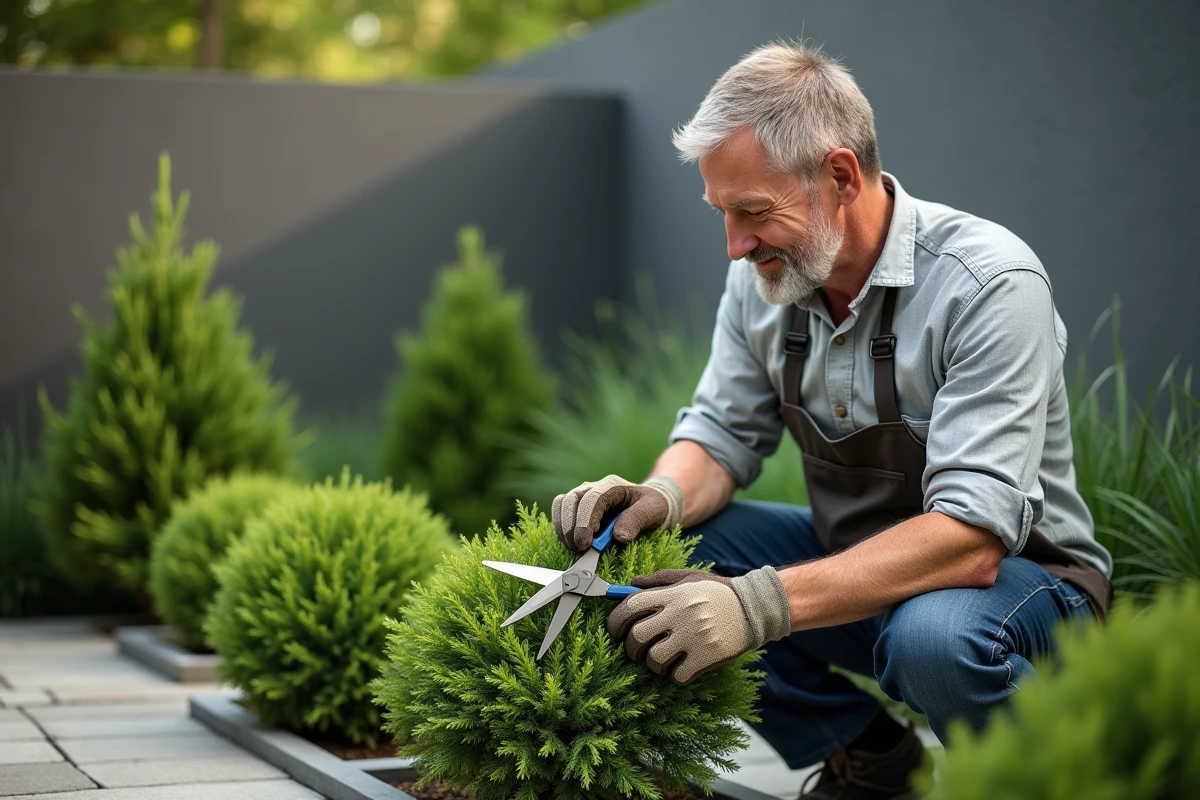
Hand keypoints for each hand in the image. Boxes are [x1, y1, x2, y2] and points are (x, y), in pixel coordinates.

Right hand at [552, 474, 683, 550]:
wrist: (647, 503)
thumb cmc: (652, 505)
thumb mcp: (652, 510)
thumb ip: (637, 520)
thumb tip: (619, 537)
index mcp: (611, 485)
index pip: (591, 499)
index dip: (585, 522)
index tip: (585, 545)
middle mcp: (593, 487)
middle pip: (570, 500)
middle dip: (570, 527)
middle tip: (579, 549)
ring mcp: (582, 495)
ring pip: (562, 505)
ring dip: (563, 528)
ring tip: (575, 548)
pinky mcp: (576, 507)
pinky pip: (560, 513)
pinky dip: (562, 528)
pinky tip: (572, 543)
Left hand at [606, 566, 790, 684]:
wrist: (754, 608)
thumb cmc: (717, 592)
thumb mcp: (688, 578)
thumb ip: (658, 581)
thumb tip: (628, 586)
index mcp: (674, 594)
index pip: (631, 606)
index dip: (615, 621)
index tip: (616, 632)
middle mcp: (681, 614)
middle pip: (637, 637)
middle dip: (630, 649)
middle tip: (637, 651)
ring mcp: (694, 637)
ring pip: (654, 660)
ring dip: (653, 664)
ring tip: (662, 660)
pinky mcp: (707, 657)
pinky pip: (677, 676)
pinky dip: (674, 675)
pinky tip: (681, 667)